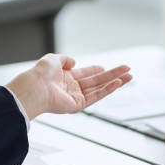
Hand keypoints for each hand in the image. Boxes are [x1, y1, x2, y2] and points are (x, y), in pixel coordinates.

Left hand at [6, 54, 131, 119]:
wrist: (35, 87)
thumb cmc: (40, 74)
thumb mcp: (53, 59)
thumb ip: (65, 59)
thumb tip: (74, 61)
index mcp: (66, 77)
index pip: (86, 74)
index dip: (97, 70)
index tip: (106, 67)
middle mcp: (72, 88)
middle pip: (97, 81)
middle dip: (113, 75)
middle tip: (127, 70)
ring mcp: (76, 97)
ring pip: (100, 89)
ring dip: (115, 82)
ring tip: (129, 76)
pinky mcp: (78, 105)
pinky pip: (96, 96)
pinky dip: (108, 90)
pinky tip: (117, 83)